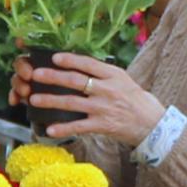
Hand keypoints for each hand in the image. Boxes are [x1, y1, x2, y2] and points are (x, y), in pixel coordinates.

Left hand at [24, 52, 162, 146]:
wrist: (152, 123)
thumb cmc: (135, 100)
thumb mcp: (123, 80)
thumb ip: (103, 74)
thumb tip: (79, 65)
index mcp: (113, 75)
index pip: (88, 63)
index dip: (70, 60)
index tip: (54, 57)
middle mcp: (107, 89)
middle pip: (75, 81)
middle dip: (52, 77)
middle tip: (35, 75)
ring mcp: (104, 108)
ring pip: (72, 102)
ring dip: (51, 100)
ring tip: (34, 99)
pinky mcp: (102, 125)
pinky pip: (79, 126)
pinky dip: (63, 128)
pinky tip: (49, 129)